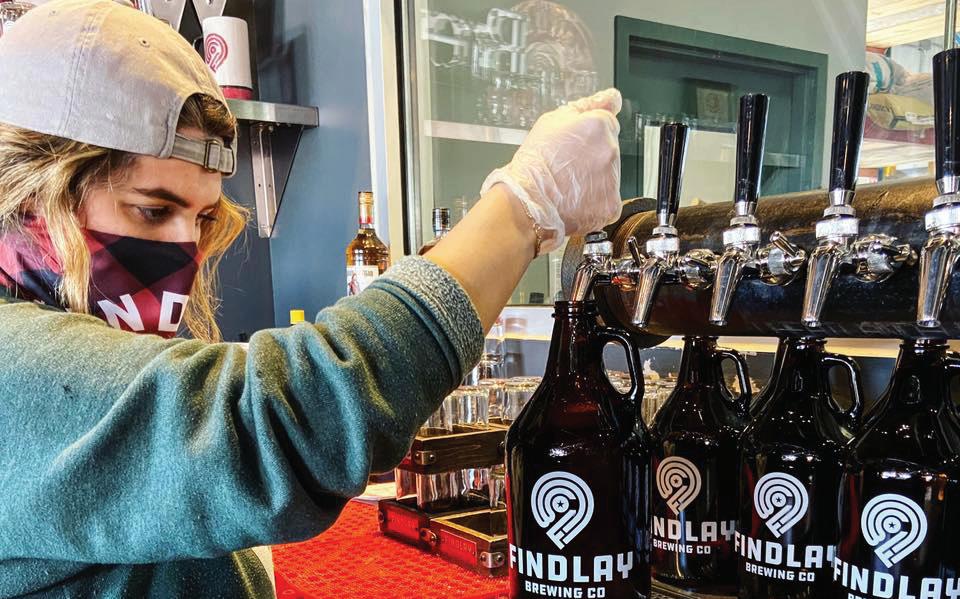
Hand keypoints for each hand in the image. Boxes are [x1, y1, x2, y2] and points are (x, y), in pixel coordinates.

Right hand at [480, 88, 622, 252]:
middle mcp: (611, 150)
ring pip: (610, 174)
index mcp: (599, 125)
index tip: (572, 147)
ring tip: (569, 184)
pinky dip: (595, 201)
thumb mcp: (552, 121)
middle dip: (593, 155)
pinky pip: (608, 199)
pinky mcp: (611, 204)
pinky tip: (576, 199)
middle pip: (610, 148)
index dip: (587, 135)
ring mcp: (613, 179)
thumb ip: (588, 106)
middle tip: (567, 166)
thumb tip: (613, 97)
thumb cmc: (534, 162)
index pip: (607, 123)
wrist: (526, 201)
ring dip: (595, 178)